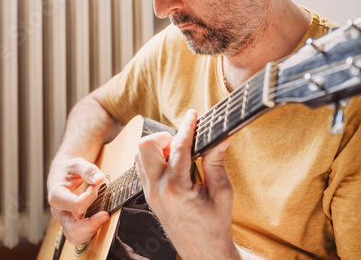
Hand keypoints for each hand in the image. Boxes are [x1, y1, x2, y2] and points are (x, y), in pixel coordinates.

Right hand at [47, 157, 109, 244]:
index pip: (76, 205)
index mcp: (57, 195)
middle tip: (105, 215)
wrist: (62, 172)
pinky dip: (90, 231)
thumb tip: (99, 179)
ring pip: (75, 237)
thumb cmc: (68, 169)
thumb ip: (88, 170)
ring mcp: (64, 218)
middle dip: (91, 225)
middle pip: (72, 230)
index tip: (96, 185)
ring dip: (91, 231)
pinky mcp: (70, 221)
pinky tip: (98, 220)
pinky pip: (79, 235)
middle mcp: (58, 210)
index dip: (91, 197)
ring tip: (102, 217)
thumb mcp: (77, 163)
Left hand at [135, 110, 238, 258]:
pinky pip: (141, 168)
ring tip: (178, 155)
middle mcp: (157, 190)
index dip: (187, 128)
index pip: (178, 149)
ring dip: (157, 148)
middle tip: (182, 143)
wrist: (202, 251)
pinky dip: (154, 159)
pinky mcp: (148, 196)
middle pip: (145, 147)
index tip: (193, 115)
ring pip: (138, 155)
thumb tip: (221, 137)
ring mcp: (149, 194)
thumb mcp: (221, 192)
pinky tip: (172, 165)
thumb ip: (216, 162)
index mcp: (177, 189)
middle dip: (163, 137)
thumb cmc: (214, 225)